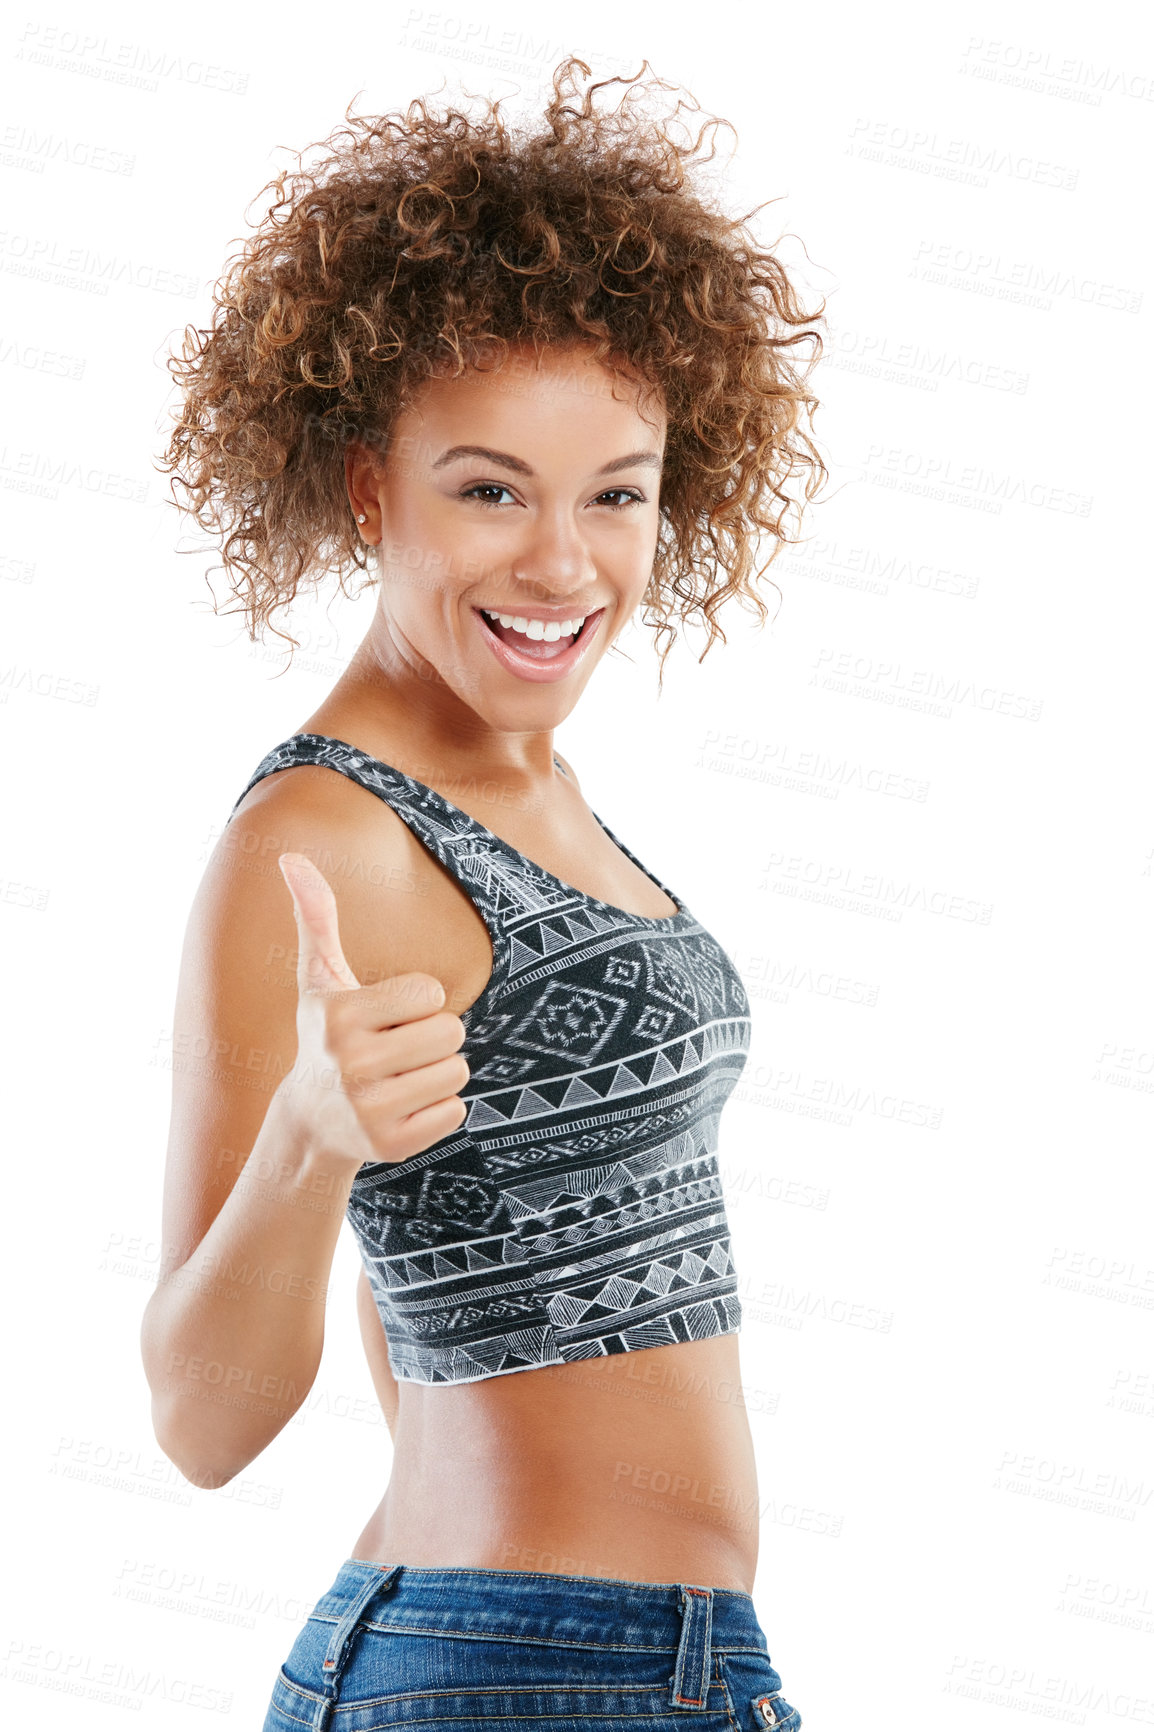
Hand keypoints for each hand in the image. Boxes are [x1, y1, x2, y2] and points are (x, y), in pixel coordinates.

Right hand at [275, 851, 468, 1167]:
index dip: (415, 1002)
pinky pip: (456, 1111)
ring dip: (437, 1073)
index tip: (383, 1018)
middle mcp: (352, 1065)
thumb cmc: (326, 1034)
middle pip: (451, 1033)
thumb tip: (290, 856)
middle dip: (433, 1038)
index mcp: (340, 1017)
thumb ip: (315, 915)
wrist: (310, 1121)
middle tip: (395, 1051)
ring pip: (457, 1072)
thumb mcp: (319, 977)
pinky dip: (438, 1110)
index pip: (431, 992)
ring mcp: (370, 1110)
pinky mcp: (392, 1146)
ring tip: (397, 1079)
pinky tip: (402, 1110)